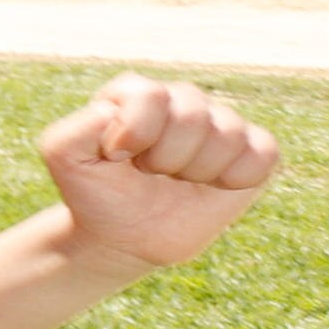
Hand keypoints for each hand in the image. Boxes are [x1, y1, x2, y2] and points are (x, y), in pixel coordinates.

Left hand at [38, 74, 281, 275]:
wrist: (125, 236)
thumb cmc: (96, 192)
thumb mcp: (65, 159)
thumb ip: (76, 129)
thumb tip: (115, 114)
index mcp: (136, 92)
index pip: (151, 96)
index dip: (135, 135)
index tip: (118, 157)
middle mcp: (182, 99)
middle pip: (193, 116)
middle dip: (165, 159)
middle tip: (149, 172)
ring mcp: (220, 123)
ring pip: (227, 136)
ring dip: (196, 172)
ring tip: (176, 179)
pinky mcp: (252, 151)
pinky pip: (263, 154)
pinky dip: (236, 179)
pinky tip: (211, 186)